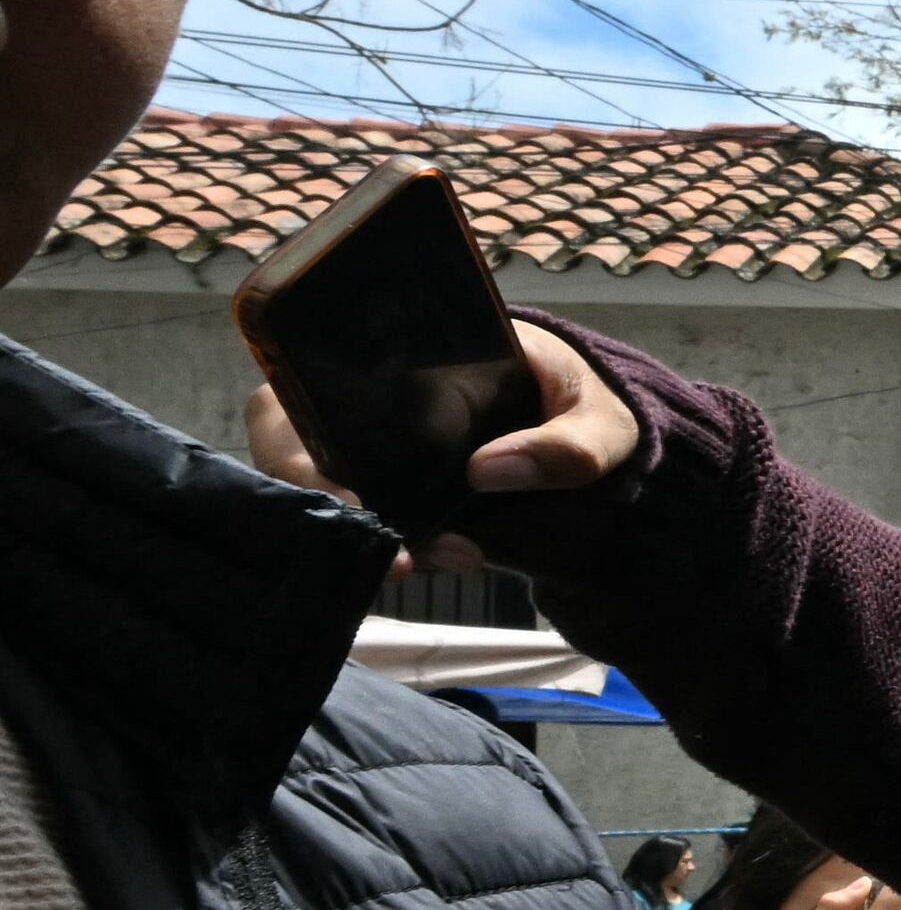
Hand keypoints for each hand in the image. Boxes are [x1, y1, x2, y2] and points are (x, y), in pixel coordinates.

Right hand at [245, 315, 634, 572]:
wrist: (603, 438)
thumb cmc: (591, 406)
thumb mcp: (600, 419)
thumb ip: (568, 444)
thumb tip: (486, 472)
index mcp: (404, 347)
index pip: (305, 378)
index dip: (299, 441)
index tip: (350, 500)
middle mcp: (370, 391)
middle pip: (287, 438)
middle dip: (318, 502)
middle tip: (392, 555)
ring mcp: (376, 437)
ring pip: (318, 485)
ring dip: (358, 532)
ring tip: (430, 562)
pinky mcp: (395, 481)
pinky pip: (360, 513)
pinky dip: (386, 544)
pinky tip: (445, 560)